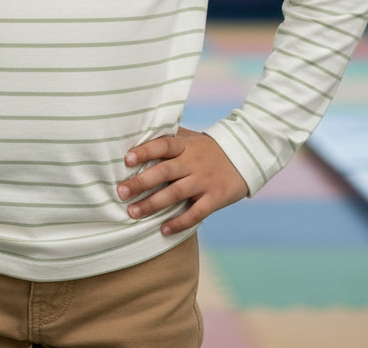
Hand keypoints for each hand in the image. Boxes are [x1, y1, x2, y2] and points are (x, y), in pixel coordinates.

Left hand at [116, 127, 247, 234]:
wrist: (246, 155)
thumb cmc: (209, 148)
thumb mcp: (191, 138)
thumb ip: (169, 138)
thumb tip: (138, 136)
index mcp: (185, 146)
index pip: (162, 145)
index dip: (145, 151)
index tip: (127, 159)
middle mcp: (193, 162)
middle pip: (164, 171)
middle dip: (141, 183)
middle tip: (120, 193)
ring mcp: (204, 181)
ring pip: (175, 194)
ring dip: (153, 204)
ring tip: (133, 213)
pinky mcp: (215, 198)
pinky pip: (196, 213)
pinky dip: (179, 223)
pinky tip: (163, 230)